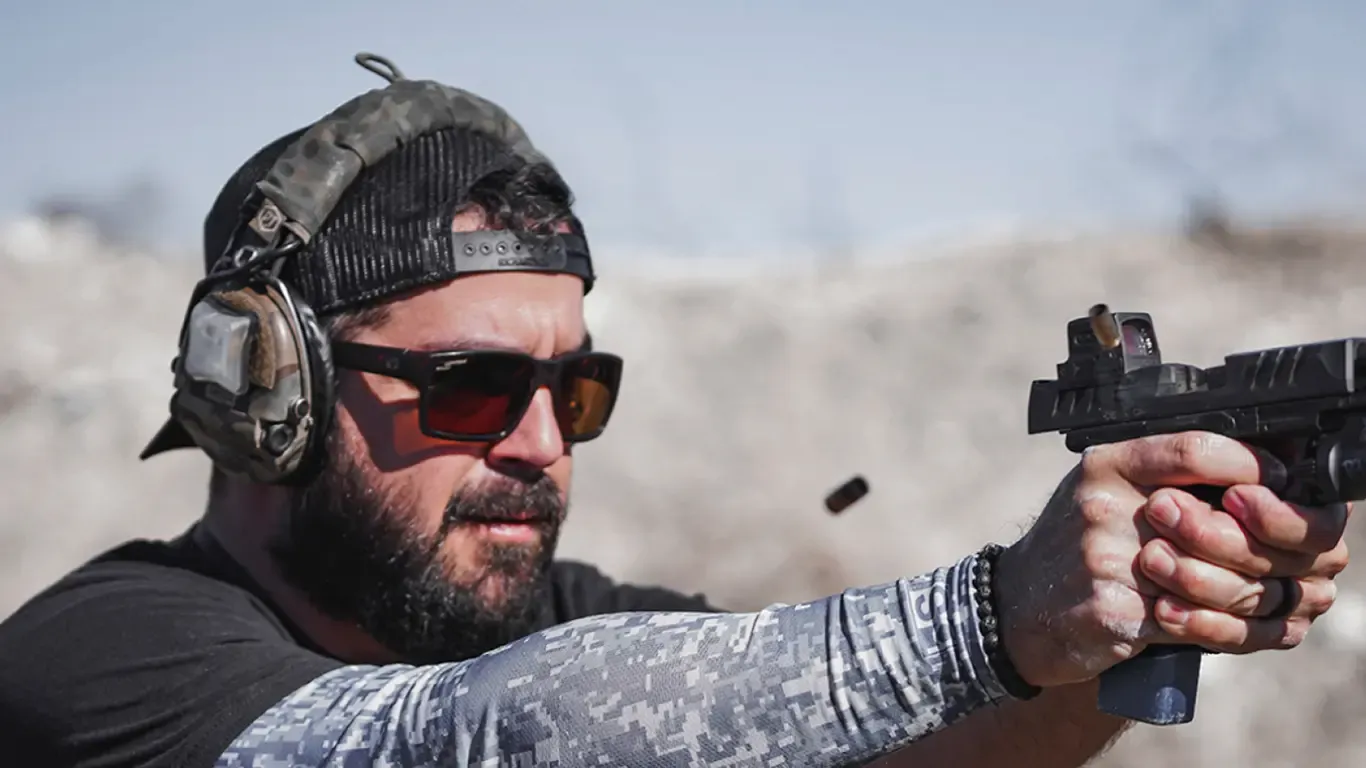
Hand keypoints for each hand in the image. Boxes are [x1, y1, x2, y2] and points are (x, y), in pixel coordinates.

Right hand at [993, 431, 1350, 687]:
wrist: (1014, 608)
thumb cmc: (1072, 545)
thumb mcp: (1105, 489)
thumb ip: (1163, 474)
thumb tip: (1260, 470)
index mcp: (1106, 466)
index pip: (1195, 450)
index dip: (1252, 467)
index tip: (1278, 481)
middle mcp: (1103, 506)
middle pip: (1221, 524)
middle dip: (1265, 548)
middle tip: (1282, 557)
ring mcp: (1105, 561)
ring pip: (1218, 580)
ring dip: (1249, 597)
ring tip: (1259, 595)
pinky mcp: (1113, 612)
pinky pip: (1195, 623)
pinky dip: (1222, 630)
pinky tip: (1226, 624)